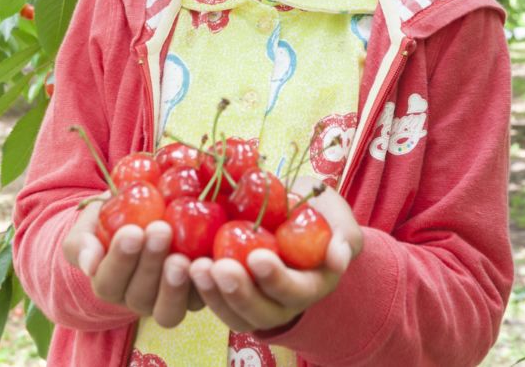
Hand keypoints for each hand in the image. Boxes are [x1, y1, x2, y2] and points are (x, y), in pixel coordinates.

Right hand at [62, 195, 203, 327]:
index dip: (120, 260)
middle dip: (150, 263)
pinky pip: (202, 298)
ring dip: (174, 285)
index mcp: (109, 284)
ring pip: (168, 309)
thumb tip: (89, 264)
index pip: (109, 282)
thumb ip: (83, 243)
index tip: (131, 231)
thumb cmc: (113, 219)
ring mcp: (167, 300)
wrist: (143, 216)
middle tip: (160, 230)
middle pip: (140, 295)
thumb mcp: (90, 225)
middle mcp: (137, 298)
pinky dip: (206, 284)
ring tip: (180, 258)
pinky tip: (208, 261)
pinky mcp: (196, 294)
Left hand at [189, 176, 362, 331]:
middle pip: (260, 311)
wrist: (292, 211)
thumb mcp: (337, 216)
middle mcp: (283, 303)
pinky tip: (180, 262)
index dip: (277, 280)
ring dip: (212, 293)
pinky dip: (197, 285)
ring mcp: (254, 301)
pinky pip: (214, 298)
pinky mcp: (230, 292)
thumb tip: (338, 255)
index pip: (295, 292)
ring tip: (195, 267)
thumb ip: (343, 234)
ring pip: (233, 312)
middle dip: (238, 292)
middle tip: (218, 267)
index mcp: (312, 285)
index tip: (258, 257)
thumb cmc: (318, 211)